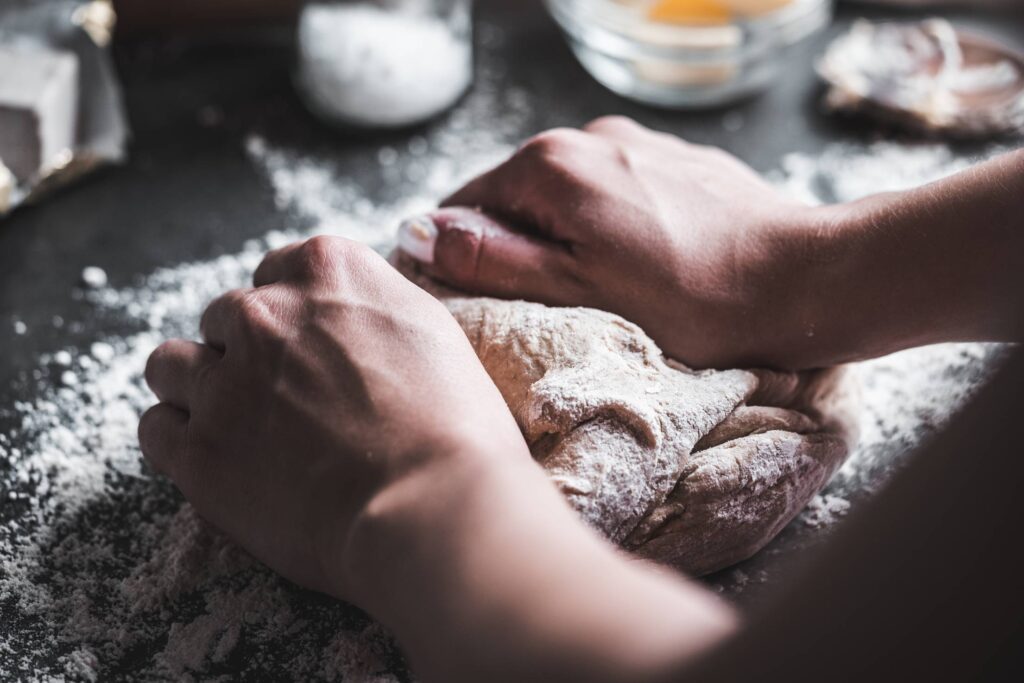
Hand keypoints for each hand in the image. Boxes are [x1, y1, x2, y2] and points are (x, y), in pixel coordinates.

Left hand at [138, 236, 528, 599]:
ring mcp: (222, 381)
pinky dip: (180, 442)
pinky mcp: (196, 451)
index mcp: (325, 269)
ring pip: (170, 364)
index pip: (276, 272)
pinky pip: (156, 429)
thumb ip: (372, 305)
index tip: (309, 351)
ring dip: (198, 387)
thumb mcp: (430, 328)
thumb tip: (347, 316)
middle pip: (226, 317)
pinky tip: (220, 462)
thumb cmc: (456, 426)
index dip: (293, 317)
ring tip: (237, 427)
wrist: (435, 504)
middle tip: (286, 399)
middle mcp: (263, 312)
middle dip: (248, 352)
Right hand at [398, 116, 823, 368]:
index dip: (459, 253)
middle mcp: (590, 136)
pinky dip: (609, 225)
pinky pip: (616, 191)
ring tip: (599, 290)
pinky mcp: (674, 159)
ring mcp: (638, 142)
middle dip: (517, 245)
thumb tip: (421, 232)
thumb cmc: (692, 298)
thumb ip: (491, 257)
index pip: (466, 203)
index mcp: (552, 164)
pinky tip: (640, 264)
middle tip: (545, 306)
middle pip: (516, 195)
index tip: (474, 300)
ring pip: (568, 194)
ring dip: (565, 236)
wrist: (803, 279)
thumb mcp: (573, 289)